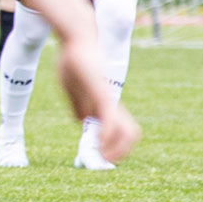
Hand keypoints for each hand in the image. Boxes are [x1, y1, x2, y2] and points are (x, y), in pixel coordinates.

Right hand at [52, 32, 139, 162]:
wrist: (77, 39)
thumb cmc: (73, 60)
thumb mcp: (72, 89)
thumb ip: (79, 105)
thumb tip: (83, 122)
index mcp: (103, 103)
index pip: (119, 130)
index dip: (115, 145)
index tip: (102, 156)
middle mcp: (110, 103)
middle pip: (130, 134)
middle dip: (121, 152)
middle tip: (106, 162)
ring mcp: (108, 98)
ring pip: (126, 131)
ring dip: (117, 149)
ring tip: (103, 158)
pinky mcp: (102, 94)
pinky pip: (109, 121)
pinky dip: (106, 137)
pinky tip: (96, 144)